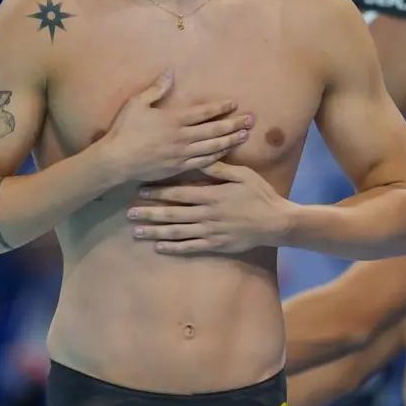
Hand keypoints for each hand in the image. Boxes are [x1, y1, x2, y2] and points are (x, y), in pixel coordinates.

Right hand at [96, 71, 253, 183]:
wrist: (116, 160)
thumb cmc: (125, 130)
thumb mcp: (137, 103)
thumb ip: (156, 89)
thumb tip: (170, 73)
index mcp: (174, 119)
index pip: (203, 112)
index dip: (220, 107)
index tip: (234, 103)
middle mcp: (182, 137)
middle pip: (214, 130)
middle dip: (233, 124)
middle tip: (250, 120)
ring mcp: (182, 154)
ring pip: (212, 147)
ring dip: (230, 141)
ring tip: (244, 135)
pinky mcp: (179, 168)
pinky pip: (203, 162)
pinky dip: (216, 157)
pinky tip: (225, 153)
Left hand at [129, 162, 292, 253]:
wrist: (276, 222)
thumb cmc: (261, 195)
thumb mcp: (243, 175)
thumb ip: (220, 169)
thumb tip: (200, 157)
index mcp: (212, 195)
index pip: (179, 193)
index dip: (158, 192)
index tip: (141, 190)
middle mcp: (207, 214)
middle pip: (173, 214)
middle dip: (149, 212)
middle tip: (129, 213)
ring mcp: (211, 231)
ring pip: (177, 232)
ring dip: (156, 231)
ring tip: (137, 231)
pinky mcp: (216, 245)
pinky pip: (191, 247)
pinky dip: (174, 247)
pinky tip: (160, 247)